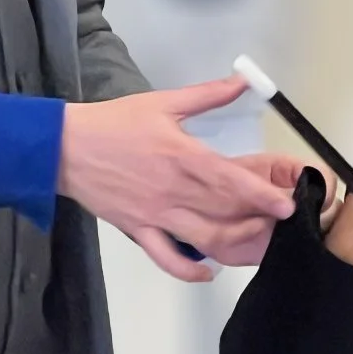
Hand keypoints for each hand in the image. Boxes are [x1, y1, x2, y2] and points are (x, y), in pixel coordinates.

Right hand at [61, 79, 296, 282]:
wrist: (65, 147)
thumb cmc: (114, 122)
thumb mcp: (162, 102)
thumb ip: (207, 95)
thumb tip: (243, 82)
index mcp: (182, 156)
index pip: (230, 180)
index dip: (262, 196)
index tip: (287, 205)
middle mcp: (173, 190)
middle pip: (225, 212)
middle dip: (257, 220)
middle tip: (279, 223)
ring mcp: (155, 214)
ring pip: (203, 238)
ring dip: (232, 243)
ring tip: (253, 241)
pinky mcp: (138, 230)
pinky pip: (166, 258)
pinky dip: (189, 270)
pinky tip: (208, 271)